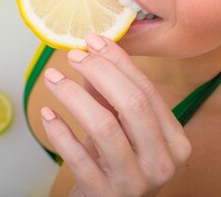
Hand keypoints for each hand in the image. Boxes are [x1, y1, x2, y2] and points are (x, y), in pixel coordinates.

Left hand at [41, 33, 191, 196]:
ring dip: (74, 96)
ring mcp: (134, 182)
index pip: (147, 91)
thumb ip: (108, 91)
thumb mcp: (119, 125)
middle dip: (99, 73)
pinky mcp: (105, 195)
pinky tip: (46, 113)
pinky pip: (79, 158)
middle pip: (132, 104)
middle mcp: (162, 162)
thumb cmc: (115, 160)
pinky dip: (59, 132)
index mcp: (174, 140)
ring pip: (105, 127)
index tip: (92, 40)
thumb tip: (89, 50)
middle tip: (73, 56)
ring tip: (52, 78)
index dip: (117, 62)